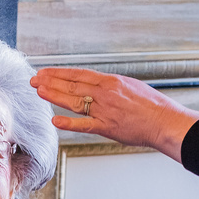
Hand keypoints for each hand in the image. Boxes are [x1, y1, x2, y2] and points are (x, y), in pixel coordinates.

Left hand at [30, 68, 198, 162]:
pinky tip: (55, 120)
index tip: (45, 72)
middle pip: (72, 85)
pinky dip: (68, 122)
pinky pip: (84, 124)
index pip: (79, 74)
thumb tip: (95, 87)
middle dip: (51, 81)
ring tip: (39, 92)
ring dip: (54, 95)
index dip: (59, 73)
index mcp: (110, 81)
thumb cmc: (151, 106)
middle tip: (34, 80)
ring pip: (74, 101)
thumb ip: (110, 87)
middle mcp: (105, 92)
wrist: (164, 120)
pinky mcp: (107, 126)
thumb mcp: (130, 87)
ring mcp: (105, 109)